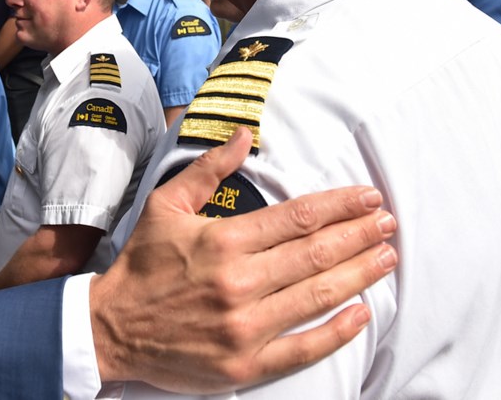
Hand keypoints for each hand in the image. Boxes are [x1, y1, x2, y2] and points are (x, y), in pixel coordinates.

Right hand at [90, 127, 397, 392]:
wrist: (111, 327)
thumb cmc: (142, 263)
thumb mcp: (165, 205)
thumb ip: (209, 170)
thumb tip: (246, 136)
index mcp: (222, 241)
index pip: (298, 218)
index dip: (339, 205)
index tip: (368, 197)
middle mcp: (239, 282)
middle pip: (316, 254)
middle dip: (360, 235)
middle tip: (389, 223)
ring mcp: (245, 327)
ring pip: (318, 296)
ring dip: (360, 274)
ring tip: (387, 257)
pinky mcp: (246, 365)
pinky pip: (304, 348)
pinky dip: (338, 331)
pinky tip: (363, 312)